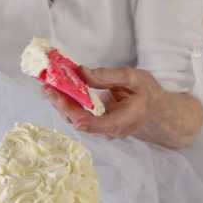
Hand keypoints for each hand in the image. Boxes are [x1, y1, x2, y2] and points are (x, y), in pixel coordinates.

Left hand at [43, 66, 202, 146]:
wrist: (157, 112)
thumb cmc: (148, 94)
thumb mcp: (134, 78)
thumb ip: (108, 76)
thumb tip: (81, 72)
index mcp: (121, 121)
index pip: (93, 124)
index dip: (72, 111)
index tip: (57, 97)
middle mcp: (108, 130)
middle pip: (79, 121)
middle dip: (60, 103)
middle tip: (46, 85)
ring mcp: (101, 129)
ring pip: (75, 119)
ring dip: (60, 102)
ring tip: (47, 85)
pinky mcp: (96, 124)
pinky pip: (78, 115)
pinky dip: (67, 102)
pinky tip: (58, 89)